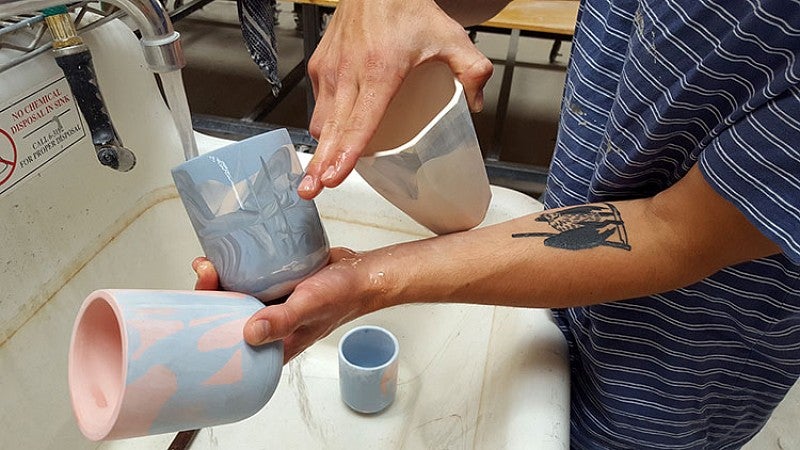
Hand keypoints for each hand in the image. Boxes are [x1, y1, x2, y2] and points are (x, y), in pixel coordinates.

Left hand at [193, 248, 388, 361]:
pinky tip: (230, 253)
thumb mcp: (310, 307)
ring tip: (209, 260)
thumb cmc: (342, 295)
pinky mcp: (275, 285)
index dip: (210, 322)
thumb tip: (250, 332)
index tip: (203, 298)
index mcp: (273, 345)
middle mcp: (268, 326)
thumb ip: (282, 320)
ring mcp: (271, 305)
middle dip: (211, 294)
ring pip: (237, 294)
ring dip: (222, 278)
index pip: (231, 339)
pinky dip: (239, 267)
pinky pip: (251, 277)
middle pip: (228, 314)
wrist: (361, 274)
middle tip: (205, 269)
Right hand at [298, 0, 492, 199]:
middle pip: (331, 129)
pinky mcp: (320, 66)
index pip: (359, 122)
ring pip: (321, 120)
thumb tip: (476, 104)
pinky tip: (331, 138)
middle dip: (321, 164)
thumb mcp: (450, 36)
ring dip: (320, 148)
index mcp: (380, 70)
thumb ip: (472, 70)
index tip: (333, 176)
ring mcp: (330, 69)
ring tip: (317, 174)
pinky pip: (319, 104)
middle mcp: (349, 72)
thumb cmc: (407, 8)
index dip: (345, 153)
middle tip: (312, 191)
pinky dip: (325, 124)